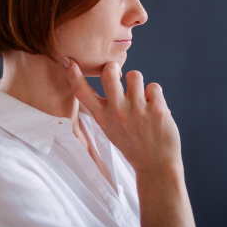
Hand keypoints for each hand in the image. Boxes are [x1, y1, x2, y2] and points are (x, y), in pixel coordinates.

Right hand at [62, 58, 181, 173]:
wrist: (156, 165)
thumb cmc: (131, 144)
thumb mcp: (109, 128)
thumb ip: (103, 108)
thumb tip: (97, 83)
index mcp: (103, 117)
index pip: (83, 93)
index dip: (74, 75)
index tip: (68, 61)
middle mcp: (117, 112)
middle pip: (109, 73)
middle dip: (113, 66)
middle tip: (118, 73)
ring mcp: (138, 110)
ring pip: (134, 75)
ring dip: (138, 82)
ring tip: (140, 95)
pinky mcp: (157, 109)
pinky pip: (153, 86)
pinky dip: (154, 95)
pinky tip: (154, 107)